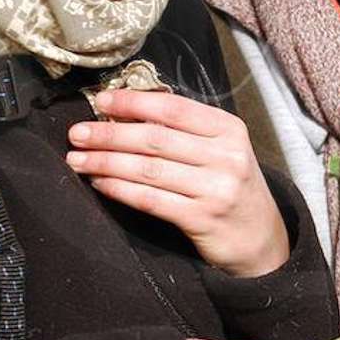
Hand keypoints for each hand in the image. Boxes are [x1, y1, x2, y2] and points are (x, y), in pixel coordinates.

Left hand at [67, 88, 288, 276]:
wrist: (261, 238)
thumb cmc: (231, 186)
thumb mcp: (222, 149)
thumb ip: (185, 131)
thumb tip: (128, 112)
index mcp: (229, 129)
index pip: (174, 108)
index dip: (133, 103)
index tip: (102, 101)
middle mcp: (226, 156)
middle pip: (156, 139)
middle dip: (109, 134)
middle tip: (77, 133)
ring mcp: (216, 189)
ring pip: (148, 169)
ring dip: (106, 162)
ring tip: (78, 159)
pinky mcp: (202, 219)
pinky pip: (151, 199)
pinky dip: (120, 189)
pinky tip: (100, 183)